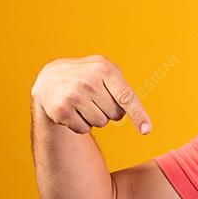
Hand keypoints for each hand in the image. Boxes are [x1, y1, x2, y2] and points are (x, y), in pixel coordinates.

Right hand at [31, 54, 151, 134]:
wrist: (50, 79)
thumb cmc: (88, 77)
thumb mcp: (106, 73)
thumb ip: (125, 91)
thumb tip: (143, 123)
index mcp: (104, 68)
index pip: (126, 97)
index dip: (138, 115)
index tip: (147, 130)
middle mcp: (88, 80)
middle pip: (116, 114)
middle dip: (109, 111)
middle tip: (95, 98)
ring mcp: (73, 95)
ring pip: (101, 123)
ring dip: (95, 118)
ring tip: (83, 103)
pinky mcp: (61, 110)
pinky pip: (84, 129)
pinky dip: (81, 124)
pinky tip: (72, 110)